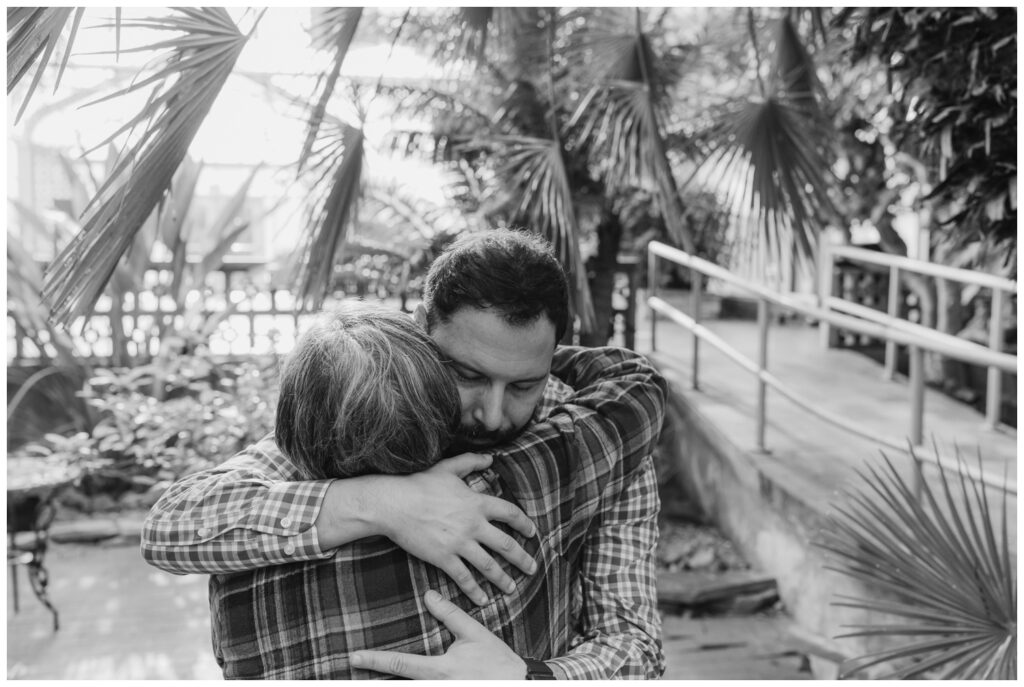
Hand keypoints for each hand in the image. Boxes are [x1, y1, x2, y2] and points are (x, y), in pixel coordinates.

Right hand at [320, 453, 537, 604]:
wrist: (394, 504)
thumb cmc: (420, 484)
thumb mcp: (448, 467)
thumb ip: (471, 461)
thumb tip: (490, 457)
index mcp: (477, 502)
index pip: (510, 513)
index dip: (524, 524)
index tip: (532, 533)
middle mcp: (473, 524)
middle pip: (506, 545)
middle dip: (522, 559)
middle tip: (533, 568)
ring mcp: (459, 543)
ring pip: (489, 565)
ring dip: (503, 579)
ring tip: (512, 588)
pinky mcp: (444, 558)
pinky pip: (464, 578)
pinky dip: (475, 591)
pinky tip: (483, 600)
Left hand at [350, 589, 527, 678]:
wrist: (520, 686)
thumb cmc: (498, 662)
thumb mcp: (475, 634)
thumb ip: (451, 615)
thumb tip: (429, 595)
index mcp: (440, 670)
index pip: (401, 664)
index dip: (375, 660)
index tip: (354, 657)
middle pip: (399, 685)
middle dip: (375, 680)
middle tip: (352, 669)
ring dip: (392, 683)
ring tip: (369, 677)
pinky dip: (414, 683)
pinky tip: (398, 680)